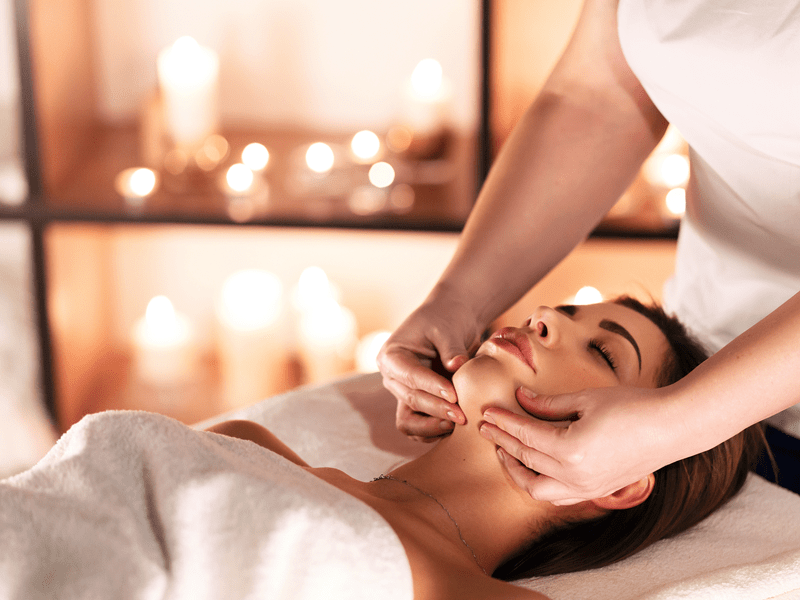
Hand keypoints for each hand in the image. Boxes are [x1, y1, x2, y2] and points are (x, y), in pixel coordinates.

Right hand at [377, 300, 481, 441]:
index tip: (454, 395)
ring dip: (433, 426)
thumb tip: (456, 365)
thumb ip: (451, 348)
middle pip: (411, 400)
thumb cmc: (446, 320)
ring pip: (410, 421)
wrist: (452, 323)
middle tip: (462, 415)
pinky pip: (420, 426)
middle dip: (437, 409)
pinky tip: (457, 428)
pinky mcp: (417, 405)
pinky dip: (435, 430)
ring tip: (458, 424)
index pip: (410, 376)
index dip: (431, 387)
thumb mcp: (448, 328)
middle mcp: (393, 378)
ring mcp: (403, 394)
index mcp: (391, 356)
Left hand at [479, 385, 684, 503]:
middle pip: (526, 459)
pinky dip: (540, 484)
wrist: (673, 428)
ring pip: (537, 489)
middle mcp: (576, 475)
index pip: (525, 435)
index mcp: (571, 449)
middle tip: (488, 426)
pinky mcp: (597, 491)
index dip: (504, 422)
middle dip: (503, 441)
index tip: (488, 411)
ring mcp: (587, 488)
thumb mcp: (586, 399)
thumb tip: (520, 399)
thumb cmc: (633, 406)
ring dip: (518, 470)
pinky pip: (558, 497)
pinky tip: (534, 468)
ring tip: (505, 450)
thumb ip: (549, 404)